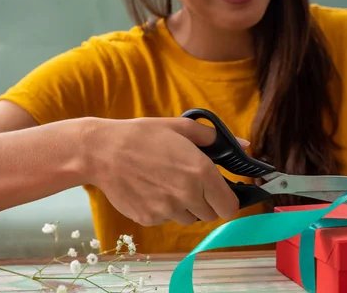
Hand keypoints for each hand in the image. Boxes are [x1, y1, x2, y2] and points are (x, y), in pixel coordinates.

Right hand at [80, 117, 246, 225]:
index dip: (228, 201)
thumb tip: (243, 145)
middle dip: (206, 202)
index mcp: (201, 172)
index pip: (230, 207)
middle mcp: (187, 195)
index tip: (221, 193)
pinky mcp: (149, 219)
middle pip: (211, 215)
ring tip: (167, 184)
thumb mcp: (181, 127)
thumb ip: (214, 138)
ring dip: (185, 206)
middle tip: (191, 183)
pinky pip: (166, 219)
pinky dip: (163, 210)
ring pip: (188, 218)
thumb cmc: (143, 135)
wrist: (103, 152)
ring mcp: (167, 211)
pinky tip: (151, 190)